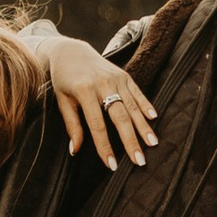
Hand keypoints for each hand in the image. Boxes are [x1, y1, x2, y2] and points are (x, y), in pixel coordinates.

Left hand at [39, 28, 158, 169]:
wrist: (70, 51)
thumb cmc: (63, 80)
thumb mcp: (62, 101)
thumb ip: (71, 125)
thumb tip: (76, 151)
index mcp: (84, 91)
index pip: (97, 125)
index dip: (105, 146)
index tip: (112, 164)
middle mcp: (103, 84)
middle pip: (120, 116)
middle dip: (130, 140)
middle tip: (139, 160)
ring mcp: (116, 78)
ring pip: (132, 106)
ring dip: (143, 126)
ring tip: (152, 144)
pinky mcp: (124, 75)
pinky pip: (137, 92)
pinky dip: (146, 105)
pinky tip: (153, 118)